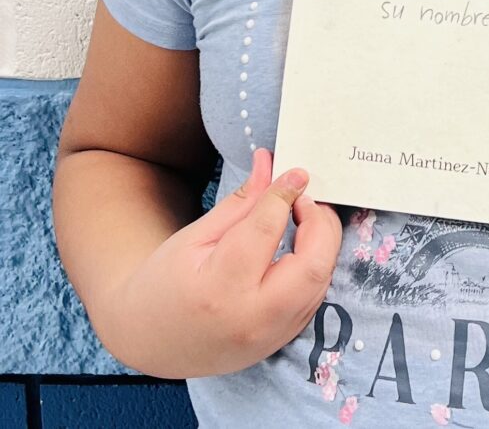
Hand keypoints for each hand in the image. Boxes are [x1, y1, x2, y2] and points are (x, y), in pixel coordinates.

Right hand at [103, 148, 341, 377]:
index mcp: (220, 288)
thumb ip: (241, 202)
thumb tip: (270, 163)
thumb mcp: (194, 236)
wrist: (149, 341)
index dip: (284, 194)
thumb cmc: (164, 283)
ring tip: (304, 217)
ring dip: (323, 244)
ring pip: (320, 283)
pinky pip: (313, 299)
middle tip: (304, 198)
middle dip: (320, 223)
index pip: (266, 230)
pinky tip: (301, 246)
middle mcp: (252, 319)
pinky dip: (315, 266)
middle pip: (312, 266)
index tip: (295, 173)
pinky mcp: (279, 342)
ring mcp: (270, 337)